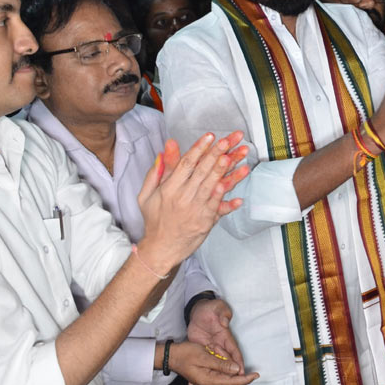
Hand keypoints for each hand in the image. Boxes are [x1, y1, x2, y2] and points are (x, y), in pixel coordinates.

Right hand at [136, 131, 249, 271]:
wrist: (161, 248)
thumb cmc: (154, 220)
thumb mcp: (147, 195)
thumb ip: (157, 172)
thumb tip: (165, 150)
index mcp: (169, 189)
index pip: (186, 164)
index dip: (199, 148)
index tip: (209, 136)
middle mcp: (184, 197)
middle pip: (203, 171)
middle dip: (216, 153)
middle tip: (227, 140)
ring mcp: (197, 210)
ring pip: (213, 186)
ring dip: (226, 171)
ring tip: (236, 156)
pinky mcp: (207, 221)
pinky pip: (220, 207)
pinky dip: (230, 198)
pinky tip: (238, 189)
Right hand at [167, 340, 258, 384]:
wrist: (170, 356)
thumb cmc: (185, 354)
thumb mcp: (205, 356)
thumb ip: (221, 364)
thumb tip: (237, 369)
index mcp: (209, 380)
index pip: (232, 382)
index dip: (245, 379)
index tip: (256, 375)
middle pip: (230, 382)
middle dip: (240, 376)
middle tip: (252, 372)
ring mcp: (206, 383)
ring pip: (225, 379)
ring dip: (231, 372)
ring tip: (231, 363)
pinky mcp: (205, 379)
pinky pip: (218, 377)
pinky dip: (224, 371)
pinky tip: (222, 363)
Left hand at [186, 297, 246, 371]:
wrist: (199, 310)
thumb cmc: (212, 309)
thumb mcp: (219, 308)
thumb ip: (223, 314)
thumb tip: (224, 321)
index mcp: (226, 337)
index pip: (234, 352)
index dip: (238, 364)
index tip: (242, 375)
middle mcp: (220, 346)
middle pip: (228, 364)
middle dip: (233, 378)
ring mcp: (211, 350)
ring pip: (217, 367)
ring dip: (219, 379)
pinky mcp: (202, 351)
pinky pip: (204, 364)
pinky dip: (201, 373)